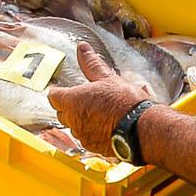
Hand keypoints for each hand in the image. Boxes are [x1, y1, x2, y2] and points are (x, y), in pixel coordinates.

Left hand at [45, 38, 150, 157]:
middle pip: (62, 112)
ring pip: (75, 126)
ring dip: (82, 120)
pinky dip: (93, 132)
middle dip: (70, 106)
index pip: (53, 96)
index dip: (59, 92)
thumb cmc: (125, 103)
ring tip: (99, 112)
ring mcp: (83, 136)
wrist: (142, 128)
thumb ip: (91, 64)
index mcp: (72, 101)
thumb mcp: (108, 78)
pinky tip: (107, 125)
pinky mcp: (94, 147)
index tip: (65, 89)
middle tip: (85, 99)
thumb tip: (82, 48)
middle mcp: (73, 120)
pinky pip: (87, 138)